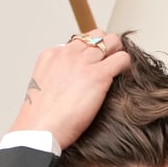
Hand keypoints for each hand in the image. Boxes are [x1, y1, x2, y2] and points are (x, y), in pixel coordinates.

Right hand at [9, 30, 130, 149]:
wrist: (40, 130)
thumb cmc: (42, 119)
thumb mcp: (44, 89)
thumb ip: (58, 79)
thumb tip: (71, 83)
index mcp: (52, 55)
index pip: (78, 43)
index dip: (89, 53)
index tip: (94, 65)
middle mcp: (67, 53)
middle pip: (96, 36)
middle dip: (106, 47)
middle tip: (111, 63)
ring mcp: (83, 62)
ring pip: (111, 42)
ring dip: (118, 53)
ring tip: (119, 70)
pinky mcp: (98, 75)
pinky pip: (122, 58)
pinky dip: (127, 66)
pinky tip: (125, 77)